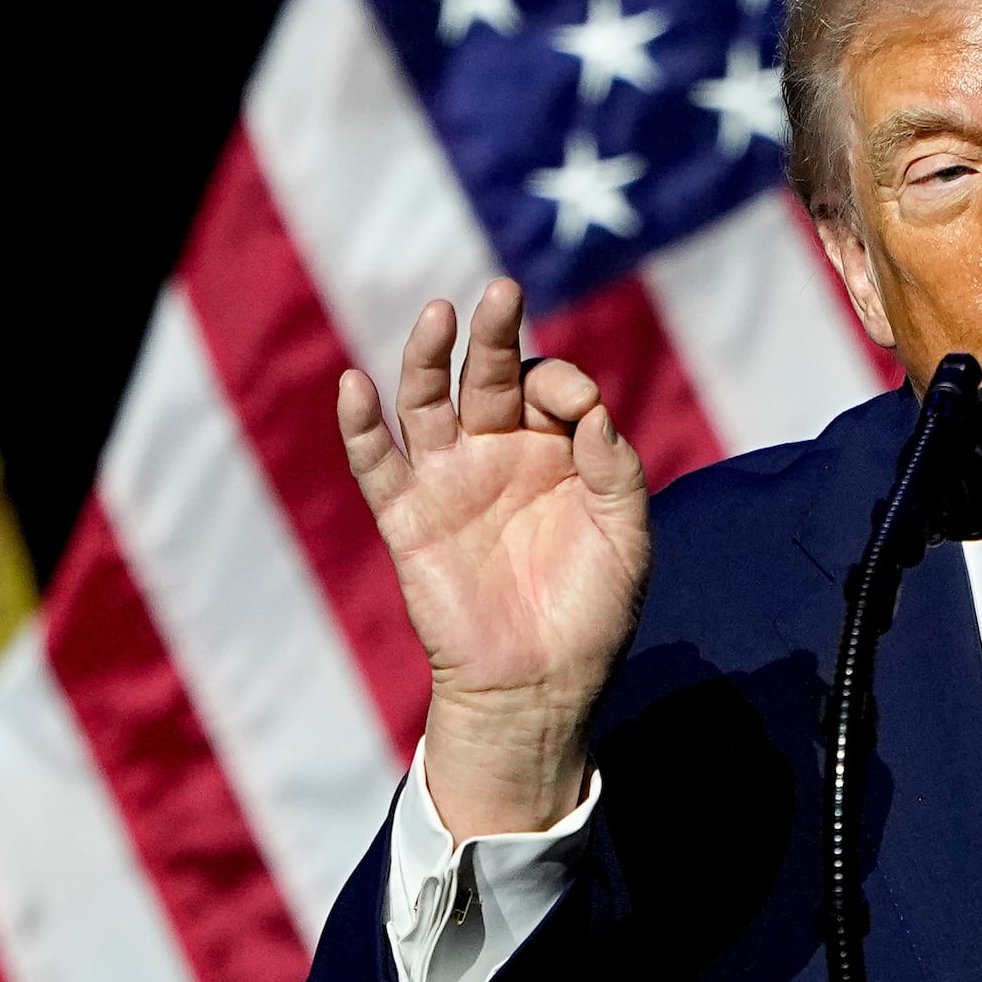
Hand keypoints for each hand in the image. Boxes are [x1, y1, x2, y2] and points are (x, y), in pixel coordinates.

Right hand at [339, 280, 650, 835]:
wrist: (540, 688)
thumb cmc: (591, 613)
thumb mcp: (627, 538)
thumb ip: (617, 470)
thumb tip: (593, 412)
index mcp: (555, 450)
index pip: (551, 387)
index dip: (565, 384)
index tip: (582, 410)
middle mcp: (497, 451)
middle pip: (489, 374)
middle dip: (496, 334)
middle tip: (503, 293)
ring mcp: (448, 479)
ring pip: (428, 401)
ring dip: (429, 356)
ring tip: (440, 315)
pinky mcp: (407, 516)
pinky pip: (376, 462)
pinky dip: (359, 424)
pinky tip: (354, 386)